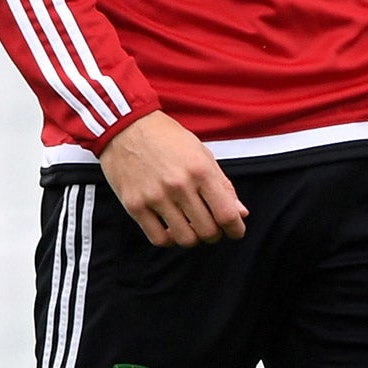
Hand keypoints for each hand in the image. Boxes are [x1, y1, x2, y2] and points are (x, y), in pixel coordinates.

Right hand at [98, 110, 246, 247]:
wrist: (126, 127)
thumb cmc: (167, 138)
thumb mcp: (202, 153)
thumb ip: (223, 185)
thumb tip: (240, 213)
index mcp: (200, 170)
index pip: (226, 213)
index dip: (236, 229)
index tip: (236, 232)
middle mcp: (179, 186)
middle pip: (207, 230)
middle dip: (215, 235)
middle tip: (214, 229)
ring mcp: (155, 197)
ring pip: (184, 238)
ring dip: (194, 238)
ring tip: (192, 228)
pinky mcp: (134, 205)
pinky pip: (157, 238)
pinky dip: (170, 239)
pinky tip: (172, 229)